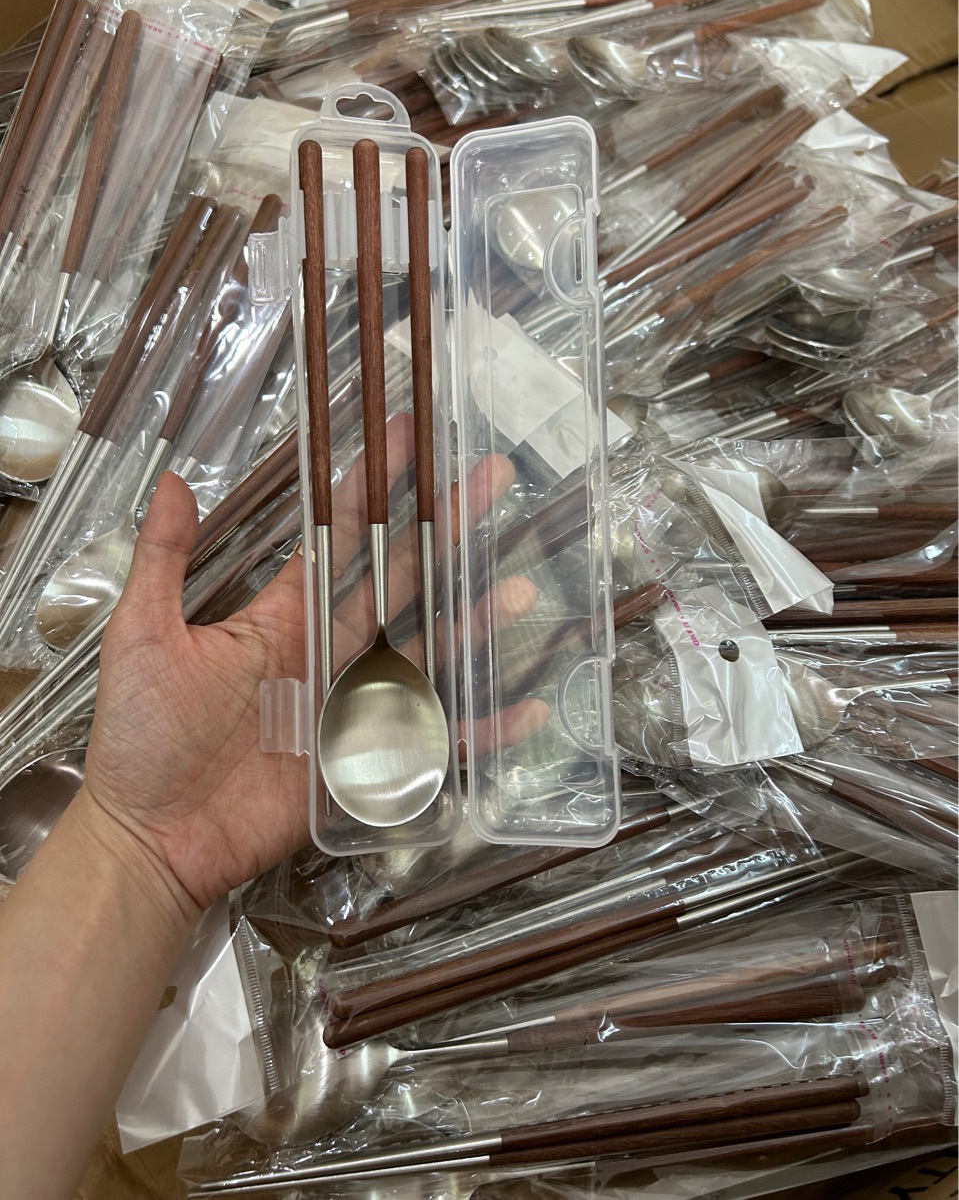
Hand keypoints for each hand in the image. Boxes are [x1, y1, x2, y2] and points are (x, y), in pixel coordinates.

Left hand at [81, 415, 544, 915]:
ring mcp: (351, 703)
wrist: (151, 835)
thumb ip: (163, 560)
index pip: (340, 537)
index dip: (373, 486)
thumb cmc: (142, 737)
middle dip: (446, 527)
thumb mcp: (145, 636)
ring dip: (473, 618)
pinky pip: (432, 740)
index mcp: (283, 616)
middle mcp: (328, 651)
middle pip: (401, 578)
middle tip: (491, 479)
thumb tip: (171, 479)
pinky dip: (478, 726)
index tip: (403, 437)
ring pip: (428, 650)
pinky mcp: (364, 760)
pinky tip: (520, 707)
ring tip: (517, 585)